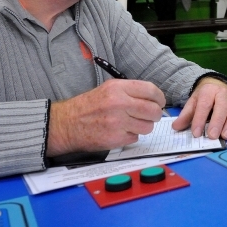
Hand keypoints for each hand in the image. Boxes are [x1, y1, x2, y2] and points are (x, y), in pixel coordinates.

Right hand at [46, 79, 165, 155]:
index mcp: (118, 88)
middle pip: (153, 110)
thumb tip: (154, 98)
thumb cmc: (89, 106)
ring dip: (144, 126)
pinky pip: (135, 138)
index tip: (159, 102)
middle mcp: (118, 103)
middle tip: (150, 116)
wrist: (67, 124)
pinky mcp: (115, 138)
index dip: (159, 98)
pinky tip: (121, 131)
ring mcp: (117, 122)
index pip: (151, 90)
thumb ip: (131, 91)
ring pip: (147, 126)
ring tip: (132, 124)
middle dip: (155, 114)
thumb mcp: (109, 89)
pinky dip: (131, 136)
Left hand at [172, 78, 226, 139]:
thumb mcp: (193, 102)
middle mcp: (223, 94)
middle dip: (218, 122)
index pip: (204, 104)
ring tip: (225, 137)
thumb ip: (186, 115)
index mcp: (209, 91)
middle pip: (222, 107)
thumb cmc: (204, 98)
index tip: (196, 133)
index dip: (200, 119)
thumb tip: (176, 127)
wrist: (216, 87)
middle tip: (213, 136)